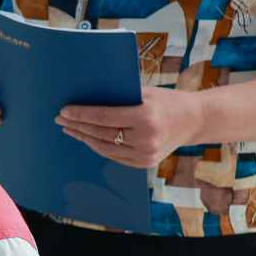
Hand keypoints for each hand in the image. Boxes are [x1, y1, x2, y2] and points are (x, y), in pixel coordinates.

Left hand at [58, 87, 200, 167]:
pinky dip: (98, 147)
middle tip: (60, 119)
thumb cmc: (167, 101)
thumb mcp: (145, 93)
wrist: (195, 120)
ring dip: (84, 138)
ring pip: (105, 147)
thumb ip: (119, 96)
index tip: (64, 111)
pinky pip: (114, 156)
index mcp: (145, 118)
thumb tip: (86, 95)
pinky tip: (87, 138)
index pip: (104, 117)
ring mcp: (145, 154)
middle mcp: (145, 139)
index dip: (81, 114)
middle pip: (101, 133)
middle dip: (78, 126)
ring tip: (70, 129)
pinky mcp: (145, 163)